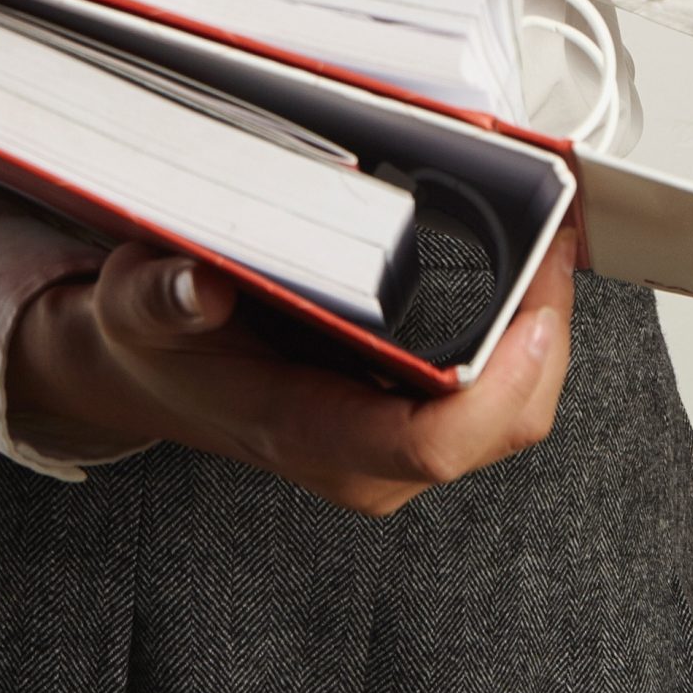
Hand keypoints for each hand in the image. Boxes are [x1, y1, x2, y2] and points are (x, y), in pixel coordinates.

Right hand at [4, 240, 572, 514]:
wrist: (150, 373)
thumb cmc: (157, 341)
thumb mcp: (135, 307)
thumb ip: (161, 298)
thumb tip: (200, 285)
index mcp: (304, 432)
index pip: (430, 442)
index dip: (498, 383)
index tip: (533, 307)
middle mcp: (363, 458)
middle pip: (500, 424)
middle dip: (545, 333)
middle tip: (557, 235)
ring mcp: (392, 448)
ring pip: (512, 414)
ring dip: (542, 331)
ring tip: (550, 239)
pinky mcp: (410, 422)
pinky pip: (497, 398)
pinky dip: (523, 338)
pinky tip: (524, 273)